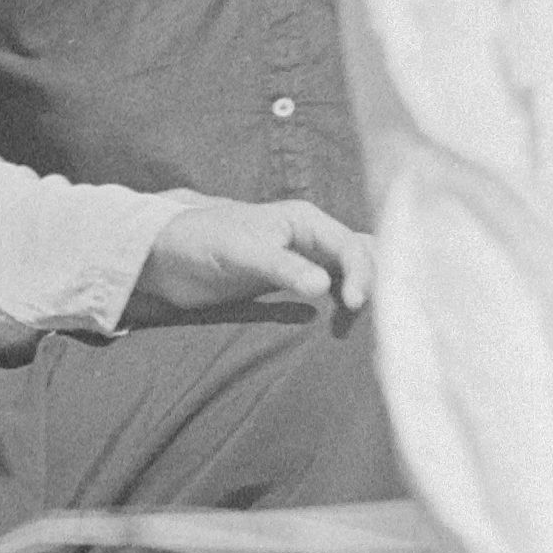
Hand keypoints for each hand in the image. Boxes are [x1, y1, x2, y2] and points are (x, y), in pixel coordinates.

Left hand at [133, 196, 373, 320]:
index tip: (355, 305)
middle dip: (379, 284)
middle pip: (364, 258)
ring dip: (367, 297)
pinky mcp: (297, 286)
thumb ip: (281, 268)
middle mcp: (314, 238)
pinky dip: (347, 310)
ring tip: (375, 328)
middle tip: (383, 320)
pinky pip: (334, 295)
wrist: (169, 259)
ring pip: (354, 276)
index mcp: (306, 220)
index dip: (362, 274)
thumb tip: (324, 288)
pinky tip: (351, 331)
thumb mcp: (240, 254)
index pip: (352, 246)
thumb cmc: (201, 244)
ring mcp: (309, 262)